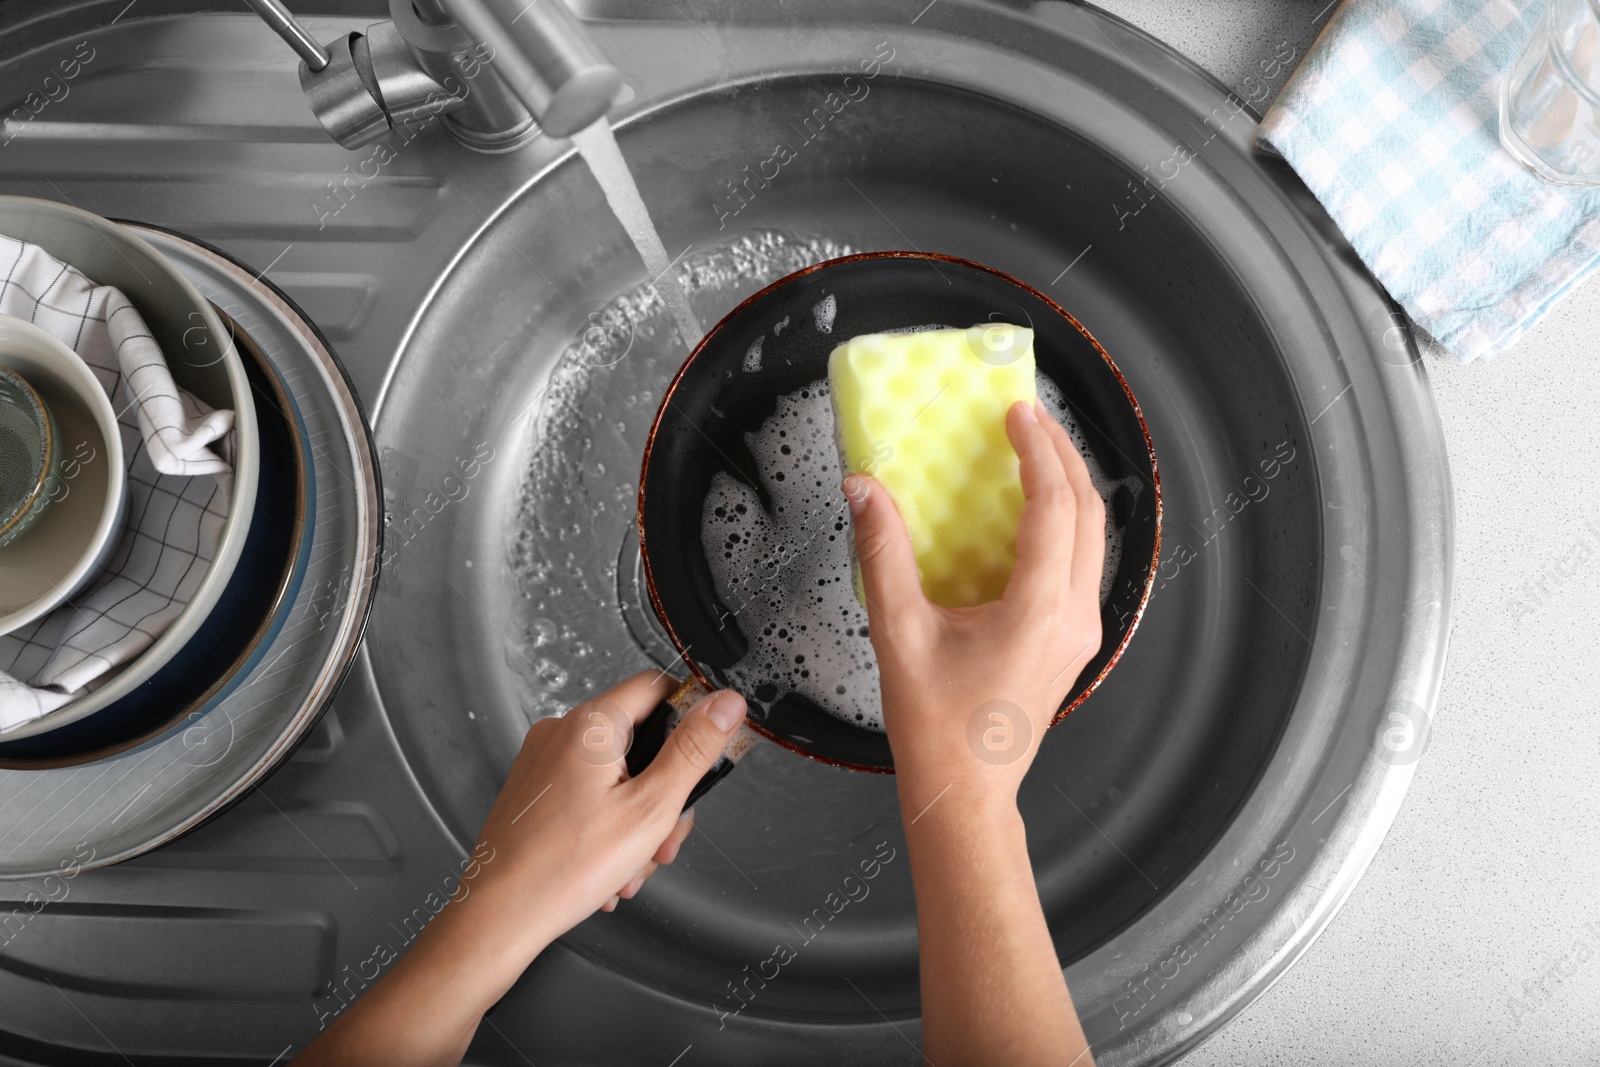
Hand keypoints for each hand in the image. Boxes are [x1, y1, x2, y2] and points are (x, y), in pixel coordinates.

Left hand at [292, 675, 747, 1066]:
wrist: (498, 917)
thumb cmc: (563, 869)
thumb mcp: (651, 809)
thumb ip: (693, 751)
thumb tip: (726, 704)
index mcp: (590, 726)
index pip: (656, 686)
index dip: (688, 716)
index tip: (702, 754)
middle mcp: (560, 733)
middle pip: (639, 741)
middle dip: (662, 793)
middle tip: (664, 838)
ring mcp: (542, 763)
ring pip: (615, 776)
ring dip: (635, 822)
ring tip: (630, 868)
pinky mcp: (533, 792)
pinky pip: (586, 795)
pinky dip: (605, 828)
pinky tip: (606, 871)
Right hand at [843, 398, 1104, 807]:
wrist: (966, 792)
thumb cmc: (935, 727)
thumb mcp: (898, 633)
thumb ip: (883, 553)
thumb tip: (864, 491)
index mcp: (1038, 610)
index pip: (1054, 506)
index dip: (1038, 450)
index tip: (1016, 413)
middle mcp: (1074, 617)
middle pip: (1091, 512)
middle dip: (1064, 455)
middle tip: (1030, 418)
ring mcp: (1082, 631)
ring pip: (1096, 539)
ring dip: (1070, 488)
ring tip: (1037, 452)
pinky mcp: (1075, 641)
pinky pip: (1083, 565)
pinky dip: (1067, 523)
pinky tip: (1033, 513)